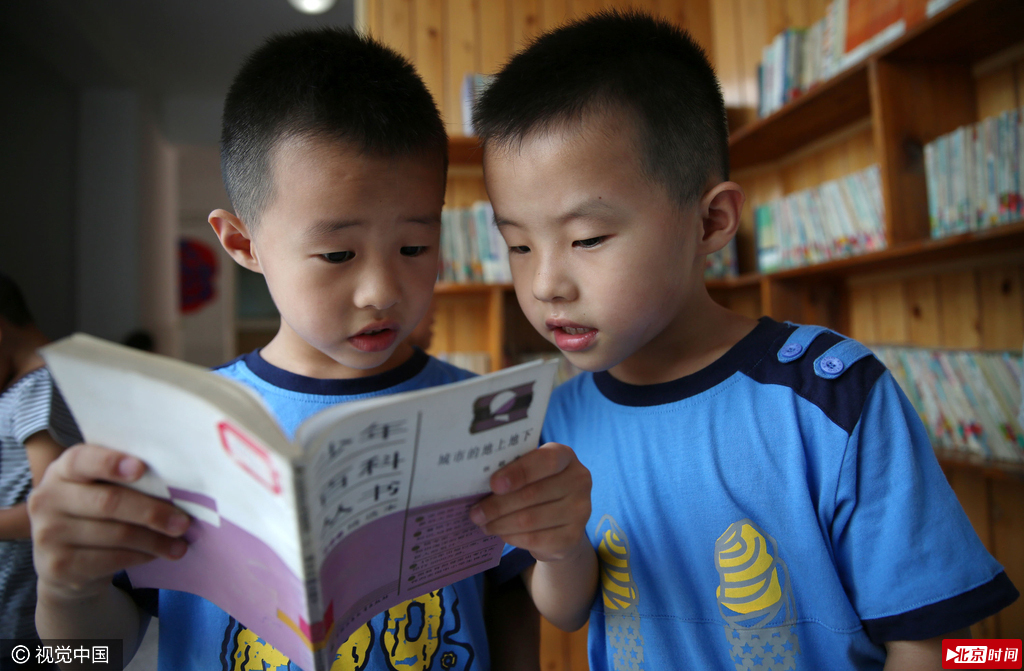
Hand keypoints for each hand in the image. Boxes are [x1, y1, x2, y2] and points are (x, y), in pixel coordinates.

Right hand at [29, 443, 190, 600]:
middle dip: (152, 512)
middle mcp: (48, 499)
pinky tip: (158, 554)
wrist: (63, 563)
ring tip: (179, 543)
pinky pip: (112, 559)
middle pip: (109, 502)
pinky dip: (142, 556)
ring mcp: (48, 534)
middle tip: (183, 522)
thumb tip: (178, 483)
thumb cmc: (95, 514)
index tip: (141, 468)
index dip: (110, 462)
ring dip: (155, 540)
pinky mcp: (59, 566)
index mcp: (62, 470)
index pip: (82, 460)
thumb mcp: (98, 488)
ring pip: (117, 534)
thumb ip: (123, 479)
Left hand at [470, 442, 591, 562]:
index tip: (494, 484)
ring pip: (530, 519)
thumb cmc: (537, 487)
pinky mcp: (573, 537)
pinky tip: (501, 534)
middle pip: (532, 494)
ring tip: (483, 524)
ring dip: (500, 524)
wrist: (561, 521)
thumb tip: (477, 483)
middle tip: (476, 513)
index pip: (545, 461)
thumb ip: (512, 472)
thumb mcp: (529, 472)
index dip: (518, 472)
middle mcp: (579, 480)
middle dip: (498, 505)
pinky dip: (512, 537)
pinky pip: (534, 539)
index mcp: (565, 456)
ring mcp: (580, 510)